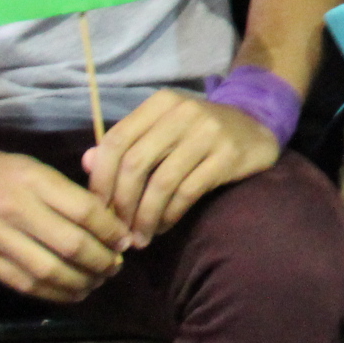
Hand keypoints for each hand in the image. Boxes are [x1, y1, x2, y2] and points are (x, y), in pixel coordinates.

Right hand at [0, 139, 131, 302]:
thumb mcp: (35, 169)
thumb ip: (69, 193)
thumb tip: (111, 221)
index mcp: (35, 181)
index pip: (85, 211)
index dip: (111, 231)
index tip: (125, 241)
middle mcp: (15, 209)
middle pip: (71, 245)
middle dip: (101, 261)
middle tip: (115, 266)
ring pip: (48, 270)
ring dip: (80, 282)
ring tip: (96, 281)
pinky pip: (23, 284)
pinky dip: (53, 293)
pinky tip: (71, 292)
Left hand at [83, 88, 279, 244]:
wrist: (257, 126)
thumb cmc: (199, 132)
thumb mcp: (162, 129)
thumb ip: (127, 144)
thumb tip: (86, 163)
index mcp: (160, 104)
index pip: (116, 141)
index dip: (100, 180)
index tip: (97, 210)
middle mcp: (183, 112)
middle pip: (135, 164)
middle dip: (121, 204)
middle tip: (118, 231)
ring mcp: (208, 132)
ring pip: (161, 182)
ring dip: (145, 217)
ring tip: (140, 238)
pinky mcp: (228, 155)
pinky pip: (188, 191)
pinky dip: (170, 215)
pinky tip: (163, 226)